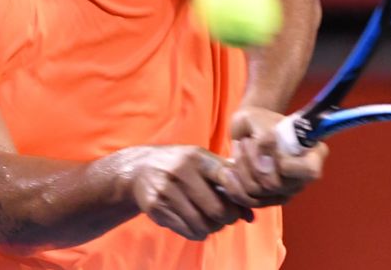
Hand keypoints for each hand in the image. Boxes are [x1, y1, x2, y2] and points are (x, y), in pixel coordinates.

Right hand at [129, 145, 256, 240]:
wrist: (139, 169)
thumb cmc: (180, 165)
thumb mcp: (202, 162)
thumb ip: (228, 181)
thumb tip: (251, 214)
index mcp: (197, 157)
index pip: (228, 177)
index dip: (239, 195)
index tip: (239, 201)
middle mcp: (181, 172)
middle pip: (218, 210)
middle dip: (228, 218)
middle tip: (227, 217)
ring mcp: (167, 191)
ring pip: (203, 225)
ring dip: (213, 228)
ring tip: (211, 221)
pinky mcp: (156, 208)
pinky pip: (187, 231)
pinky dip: (197, 232)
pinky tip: (195, 223)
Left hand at [228, 106, 328, 205]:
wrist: (248, 129)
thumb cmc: (259, 121)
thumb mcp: (260, 120)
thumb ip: (265, 140)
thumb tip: (264, 167)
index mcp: (312, 154)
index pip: (310, 170)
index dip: (289, 165)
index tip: (272, 148)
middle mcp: (302, 177)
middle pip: (277, 185)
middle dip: (253, 162)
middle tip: (247, 142)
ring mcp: (286, 190)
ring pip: (259, 192)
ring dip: (241, 169)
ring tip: (239, 150)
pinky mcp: (269, 200)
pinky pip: (249, 201)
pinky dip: (234, 186)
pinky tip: (228, 172)